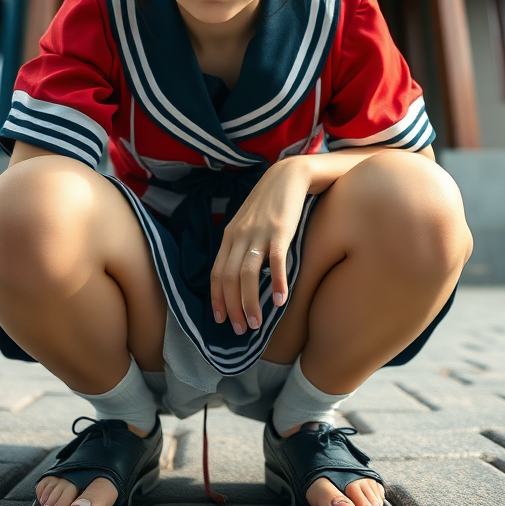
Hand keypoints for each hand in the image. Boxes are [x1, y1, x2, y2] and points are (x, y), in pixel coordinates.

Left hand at [209, 157, 311, 335]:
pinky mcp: (279, 231)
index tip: (221, 320)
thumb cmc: (269, 203)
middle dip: (232, 308)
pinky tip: (280, 301)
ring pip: (247, 275)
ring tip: (257, 324)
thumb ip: (241, 245)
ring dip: (250, 303)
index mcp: (229, 236)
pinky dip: (276, 283)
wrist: (287, 176)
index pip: (217, 273)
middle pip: (229, 278)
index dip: (217, 299)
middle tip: (241, 330)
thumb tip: (239, 274)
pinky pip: (275, 262)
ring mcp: (258, 233)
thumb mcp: (247, 223)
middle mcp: (239, 236)